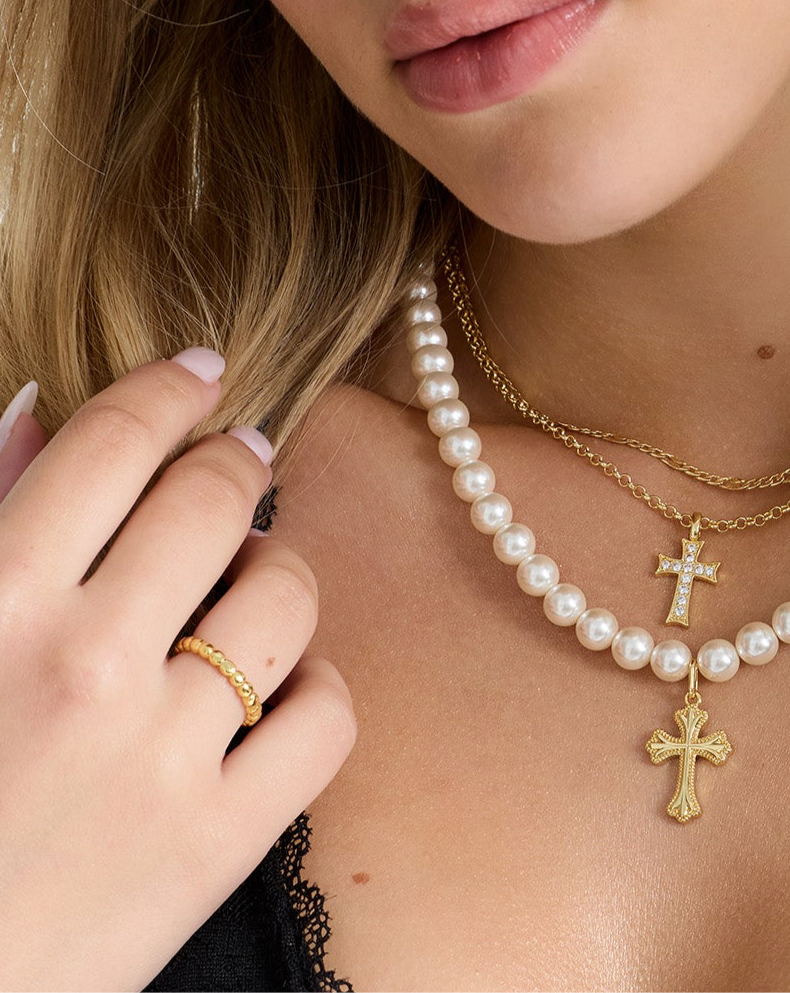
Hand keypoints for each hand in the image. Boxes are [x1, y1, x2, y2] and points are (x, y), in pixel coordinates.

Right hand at [0, 353, 357, 992]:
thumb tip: (36, 411)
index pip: (115, 443)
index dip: (170, 388)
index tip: (203, 371)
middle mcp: (84, 666)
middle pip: (217, 498)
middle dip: (234, 464)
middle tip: (236, 464)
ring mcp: (162, 756)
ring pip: (287, 597)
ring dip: (278, 572)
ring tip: (250, 584)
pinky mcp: (218, 845)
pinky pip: (327, 718)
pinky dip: (315, 690)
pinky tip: (275, 692)